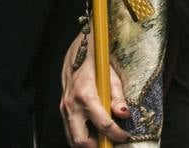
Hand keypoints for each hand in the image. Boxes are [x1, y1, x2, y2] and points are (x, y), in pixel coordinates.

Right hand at [60, 31, 129, 146]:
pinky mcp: (62, 109)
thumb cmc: (95, 60)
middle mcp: (72, 104)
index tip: (126, 135)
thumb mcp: (111, 75)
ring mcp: (64, 108)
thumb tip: (125, 114)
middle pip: (81, 140)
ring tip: (103, 140)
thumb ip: (117, 96)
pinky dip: (81, 136)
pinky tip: (93, 132)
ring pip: (72, 138)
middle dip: (97, 146)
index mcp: (86, 94)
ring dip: (88, 144)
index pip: (103, 124)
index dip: (117, 134)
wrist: (76, 50)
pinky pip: (69, 130)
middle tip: (111, 144)